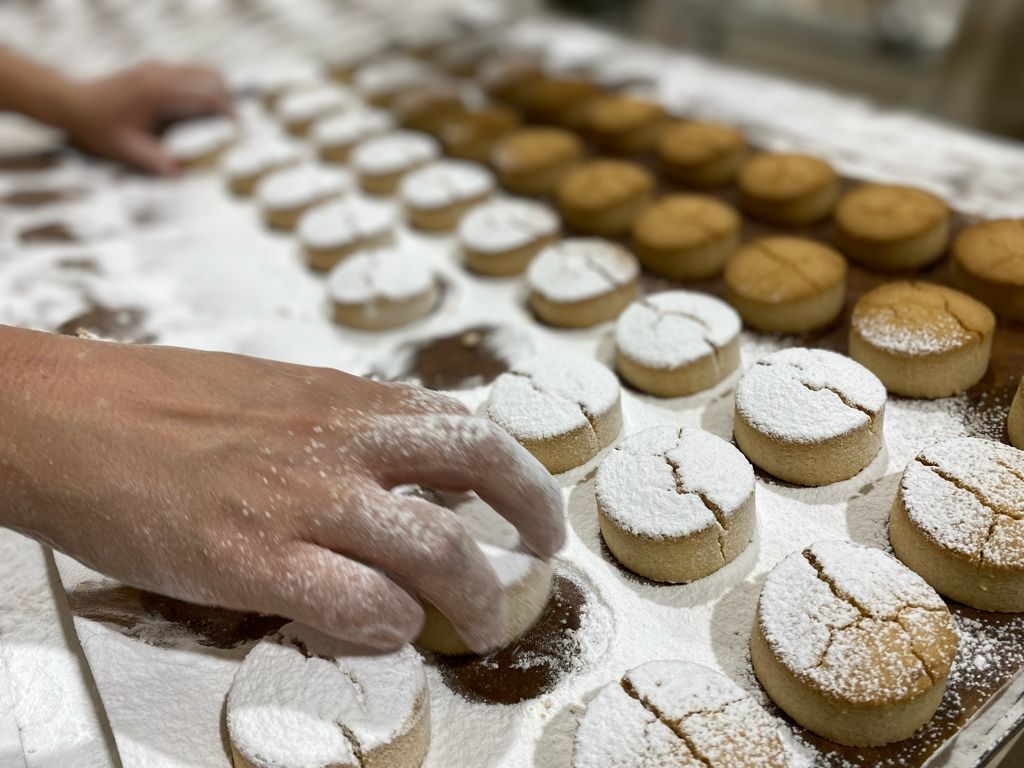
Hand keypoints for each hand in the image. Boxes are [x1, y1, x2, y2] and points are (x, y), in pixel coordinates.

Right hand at [0, 328, 564, 652]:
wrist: (66, 417)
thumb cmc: (161, 403)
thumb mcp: (275, 389)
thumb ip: (344, 421)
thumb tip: (403, 461)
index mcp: (343, 397)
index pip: (458, 422)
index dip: (507, 466)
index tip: (519, 499)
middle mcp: (337, 439)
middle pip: (479, 461)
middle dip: (532, 507)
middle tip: (543, 549)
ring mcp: (300, 498)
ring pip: (436, 545)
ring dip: (474, 593)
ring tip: (480, 621)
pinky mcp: (252, 558)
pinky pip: (357, 603)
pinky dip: (390, 624)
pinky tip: (387, 630)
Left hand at [63, 61, 232, 174]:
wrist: (70, 105)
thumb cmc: (98, 130)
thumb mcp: (128, 152)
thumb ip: (156, 164)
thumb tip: (182, 177)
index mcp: (159, 94)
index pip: (206, 95)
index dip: (228, 111)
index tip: (240, 129)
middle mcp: (161, 75)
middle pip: (211, 77)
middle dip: (227, 100)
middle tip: (233, 127)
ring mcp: (157, 69)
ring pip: (202, 71)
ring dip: (216, 92)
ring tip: (220, 119)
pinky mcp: (153, 69)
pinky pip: (189, 73)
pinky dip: (202, 88)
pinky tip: (198, 110)